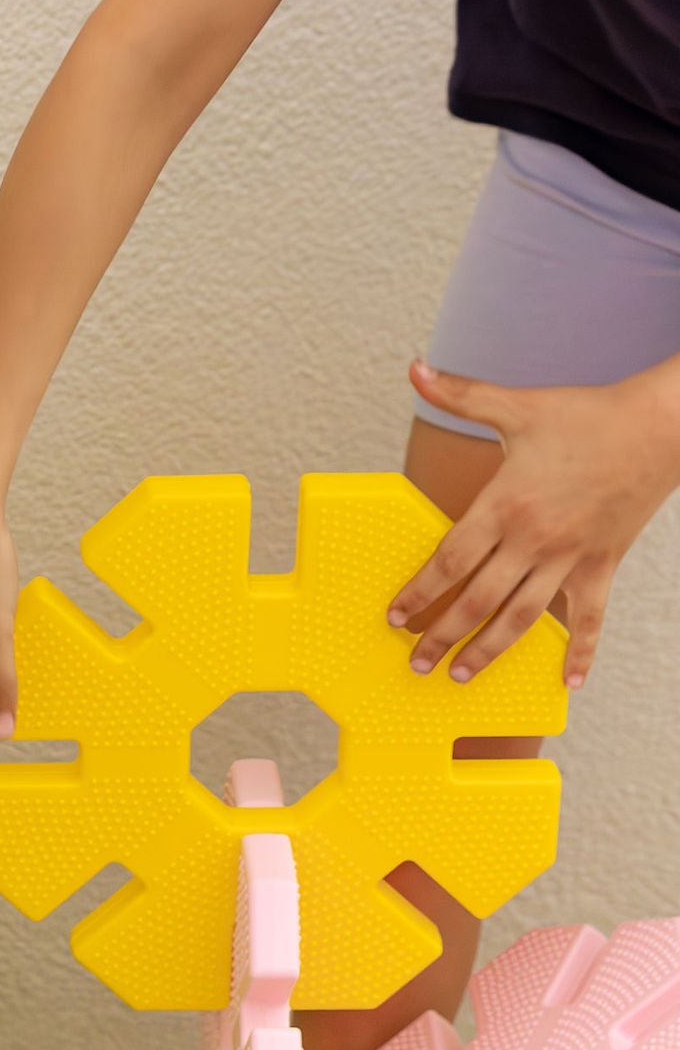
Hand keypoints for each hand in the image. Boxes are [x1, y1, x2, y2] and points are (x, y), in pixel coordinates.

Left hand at [390, 356, 679, 686]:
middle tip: (416, 662)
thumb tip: (415, 366)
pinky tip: (568, 683)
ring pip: (522, 618)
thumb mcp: (518, 404)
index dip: (419, 592)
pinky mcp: (602, 565)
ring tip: (460, 677)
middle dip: (443, 635)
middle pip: (477, 600)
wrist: (660, 426)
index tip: (396, 616)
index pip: (450, 560)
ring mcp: (570, 557)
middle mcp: (534, 539)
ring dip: (488, 652)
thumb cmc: (588, 414)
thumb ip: (460, 394)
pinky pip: (589, 619)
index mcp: (506, 504)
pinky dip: (580, 653)